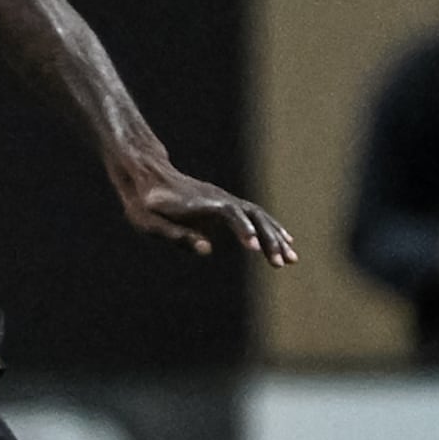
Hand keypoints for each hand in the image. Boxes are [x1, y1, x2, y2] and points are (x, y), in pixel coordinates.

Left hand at [121, 168, 297, 263]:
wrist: (147, 176)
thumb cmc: (146, 204)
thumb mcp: (151, 222)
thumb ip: (176, 234)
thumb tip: (207, 249)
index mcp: (202, 202)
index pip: (231, 213)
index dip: (244, 229)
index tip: (254, 248)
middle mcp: (219, 198)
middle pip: (253, 214)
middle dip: (270, 238)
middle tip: (282, 263)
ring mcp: (225, 200)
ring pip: (258, 215)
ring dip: (276, 237)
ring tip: (292, 259)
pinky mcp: (225, 205)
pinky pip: (254, 216)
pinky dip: (271, 229)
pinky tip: (284, 243)